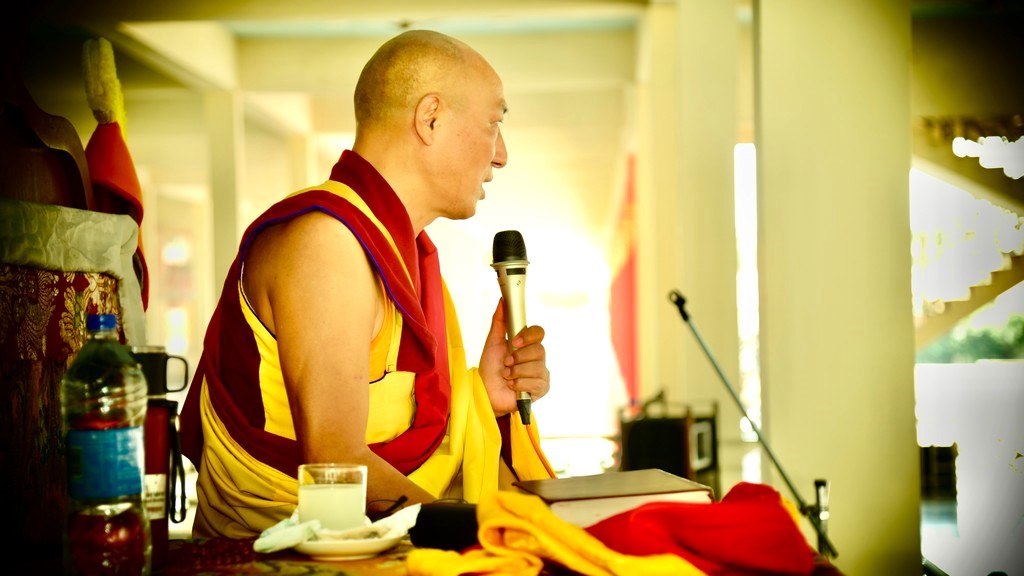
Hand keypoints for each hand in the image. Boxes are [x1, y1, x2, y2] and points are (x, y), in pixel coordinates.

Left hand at [479, 299, 549, 416]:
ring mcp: (541, 373)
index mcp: (527, 344)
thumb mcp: (493, 342)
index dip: (528, 336)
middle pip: (539, 350)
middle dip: (518, 358)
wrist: (486, 392)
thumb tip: (502, 300)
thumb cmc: (490, 368)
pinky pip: (537, 383)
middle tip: (506, 363)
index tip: (514, 342)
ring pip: (537, 367)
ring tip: (507, 377)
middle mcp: (536, 358)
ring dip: (516, 373)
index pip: (539, 332)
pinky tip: (513, 387)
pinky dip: (520, 384)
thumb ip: (499, 321)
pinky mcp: (541, 388)